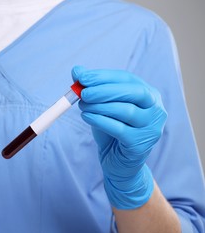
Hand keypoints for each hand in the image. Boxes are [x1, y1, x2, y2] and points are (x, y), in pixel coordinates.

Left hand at [72, 66, 166, 208]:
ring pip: (126, 111)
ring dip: (100, 106)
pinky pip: (119, 129)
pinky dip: (100, 121)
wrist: (118, 162)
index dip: (104, 77)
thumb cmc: (111, 130)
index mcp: (148, 95)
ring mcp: (151, 128)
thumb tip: (76, 70)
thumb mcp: (101, 107)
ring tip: (82, 105)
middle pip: (133, 93)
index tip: (82, 77)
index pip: (127, 79)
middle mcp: (156, 109)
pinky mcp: (141, 145)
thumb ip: (91, 88)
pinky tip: (87, 117)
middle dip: (105, 90)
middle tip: (83, 92)